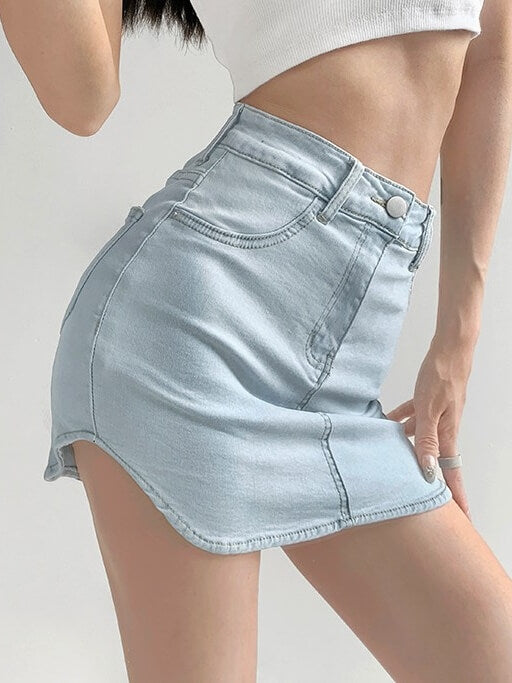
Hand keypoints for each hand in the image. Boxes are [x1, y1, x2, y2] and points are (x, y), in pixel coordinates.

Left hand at [386, 341, 472, 520]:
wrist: (451, 346)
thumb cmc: (442, 374)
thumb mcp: (429, 409)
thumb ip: (426, 438)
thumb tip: (427, 469)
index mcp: (447, 433)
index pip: (451, 471)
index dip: (455, 495)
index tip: (461, 517)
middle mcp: (444, 427)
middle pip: (436, 458)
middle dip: (430, 477)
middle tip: (423, 495)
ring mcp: (438, 413)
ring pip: (421, 437)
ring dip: (408, 447)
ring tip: (392, 459)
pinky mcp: (430, 399)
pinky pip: (414, 415)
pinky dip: (402, 420)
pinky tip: (388, 421)